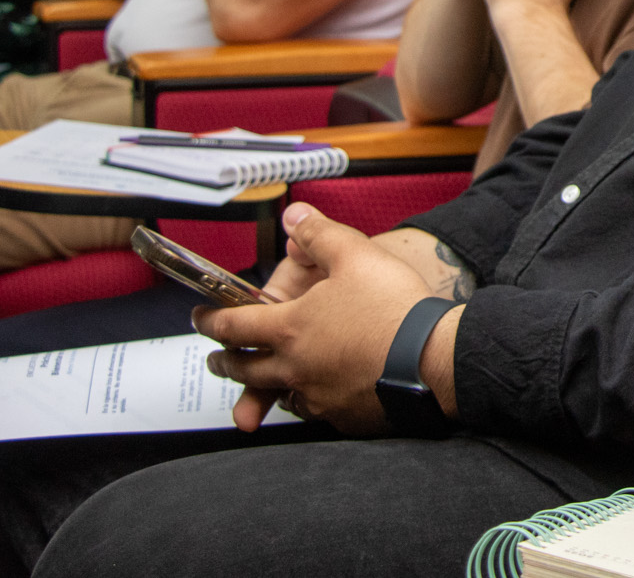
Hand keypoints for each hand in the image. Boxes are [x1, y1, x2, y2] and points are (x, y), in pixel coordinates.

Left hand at [195, 203, 444, 434]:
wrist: (433, 357)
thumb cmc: (393, 307)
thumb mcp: (355, 254)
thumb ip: (318, 234)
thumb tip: (293, 216)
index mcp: (289, 328)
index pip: (233, 327)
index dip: (210, 321)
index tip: (200, 319)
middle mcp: (295, 367)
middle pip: (246, 370)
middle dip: (226, 363)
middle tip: (217, 359)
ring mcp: (319, 397)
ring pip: (280, 394)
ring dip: (265, 386)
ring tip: (264, 382)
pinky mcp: (345, 417)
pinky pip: (317, 411)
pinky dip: (310, 401)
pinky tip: (318, 395)